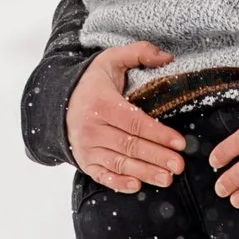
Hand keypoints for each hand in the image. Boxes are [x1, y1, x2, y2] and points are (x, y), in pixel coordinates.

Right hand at [65, 41, 184, 193]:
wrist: (59, 101)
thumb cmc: (93, 82)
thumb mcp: (112, 59)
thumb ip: (139, 52)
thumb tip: (167, 57)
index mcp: (101, 104)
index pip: (135, 121)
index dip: (158, 133)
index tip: (179, 142)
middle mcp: (92, 128)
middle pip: (129, 145)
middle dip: (156, 156)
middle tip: (179, 165)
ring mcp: (87, 147)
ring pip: (119, 163)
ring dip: (144, 172)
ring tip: (167, 178)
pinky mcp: (84, 161)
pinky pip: (102, 175)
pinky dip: (118, 182)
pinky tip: (136, 186)